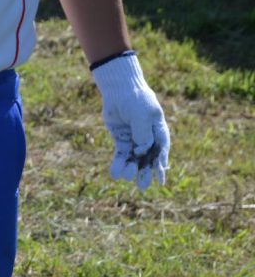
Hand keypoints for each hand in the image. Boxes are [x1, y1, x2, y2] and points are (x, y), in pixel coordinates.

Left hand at [92, 53, 170, 190]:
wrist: (119, 90)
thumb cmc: (135, 100)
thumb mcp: (142, 116)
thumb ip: (143, 134)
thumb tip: (142, 151)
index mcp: (159, 129)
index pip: (162, 149)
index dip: (161, 164)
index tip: (161, 178)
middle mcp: (148, 136)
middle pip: (148, 157)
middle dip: (145, 171)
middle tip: (143, 186)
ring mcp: (134, 138)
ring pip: (134, 158)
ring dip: (130, 168)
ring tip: (125, 177)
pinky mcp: (122, 139)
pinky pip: (121, 154)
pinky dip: (118, 163)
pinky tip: (115, 173)